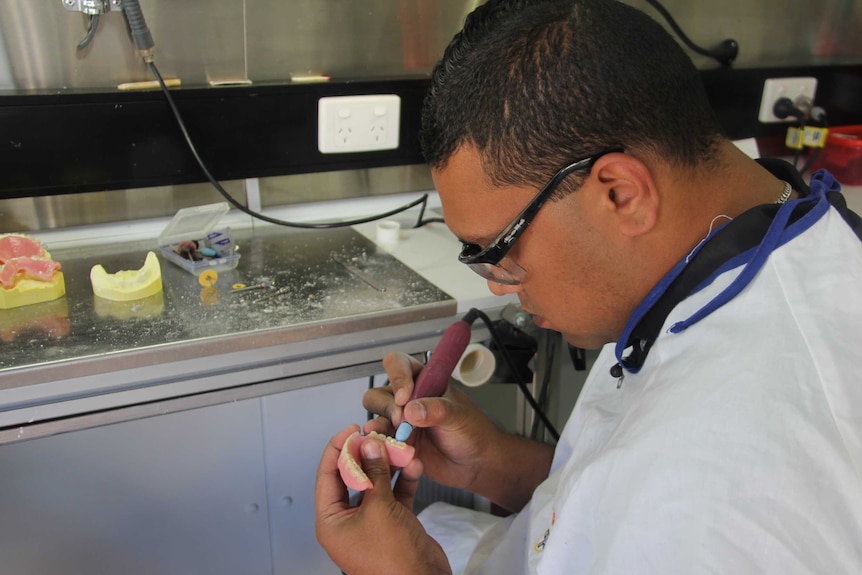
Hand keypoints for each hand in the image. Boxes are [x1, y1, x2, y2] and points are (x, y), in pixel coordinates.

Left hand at [315, 424, 451, 574]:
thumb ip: (375, 474)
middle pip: (352, 477)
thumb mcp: (379, 510)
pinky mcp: (394, 523)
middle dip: (367, 455)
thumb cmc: (392, 561)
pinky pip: (395, 495)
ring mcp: (372, 522)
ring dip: (389, 466)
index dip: (338, 449)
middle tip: (377, 436)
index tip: (352, 430)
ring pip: (376, 484)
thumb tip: (369, 445)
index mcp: (331, 522)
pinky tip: (413, 466)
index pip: (327, 476)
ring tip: (400, 447)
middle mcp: (348, 522)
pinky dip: (403, 480)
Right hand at [363, 352, 505, 492]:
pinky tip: (397, 453)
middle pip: (377, 395)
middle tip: (401, 422)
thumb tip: (411, 410)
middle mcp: (406, 400)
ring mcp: (399, 423)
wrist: (475, 463)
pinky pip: (380, 443)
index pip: (398, 364)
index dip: (397, 377)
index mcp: (422, 381)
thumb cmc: (471, 430)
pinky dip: (384, 447)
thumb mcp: (459, 415)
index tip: (405, 396)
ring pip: (374, 419)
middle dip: (387, 408)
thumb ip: (437, 410)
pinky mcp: (397, 445)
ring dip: (380, 428)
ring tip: (396, 439)